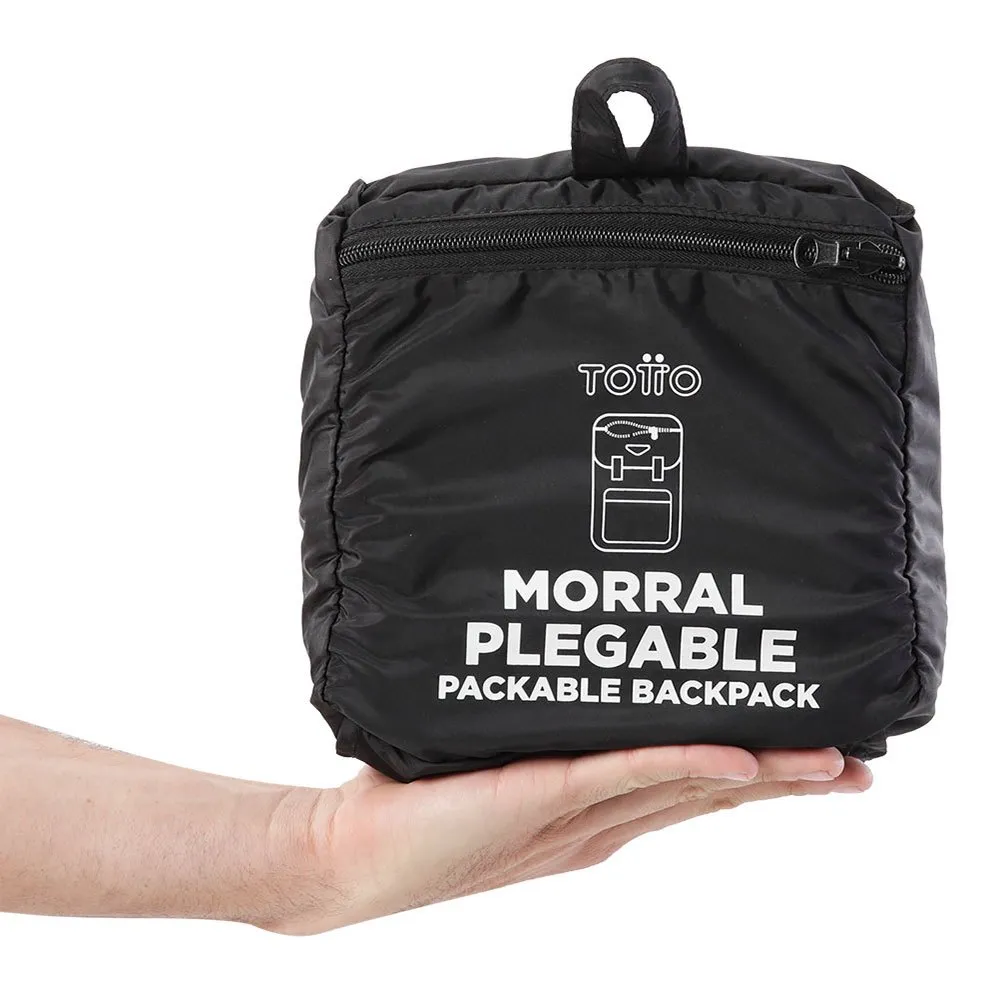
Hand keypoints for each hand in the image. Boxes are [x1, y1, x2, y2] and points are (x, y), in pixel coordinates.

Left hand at [262, 745, 870, 933]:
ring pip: (686, 789)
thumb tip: (574, 678)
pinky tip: (737, 758)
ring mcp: (574, 814)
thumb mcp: (500, 756)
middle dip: (789, 781)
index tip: (824, 753)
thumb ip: (548, 732)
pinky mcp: (539, 796)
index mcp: (595, 811)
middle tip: (860, 764)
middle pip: (711, 795)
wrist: (345, 850)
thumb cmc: (417, 802)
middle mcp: (598, 820)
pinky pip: (622, 778)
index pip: (695, 788)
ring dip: (763, 775)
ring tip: (833, 762)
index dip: (763, 773)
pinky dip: (682, 766)